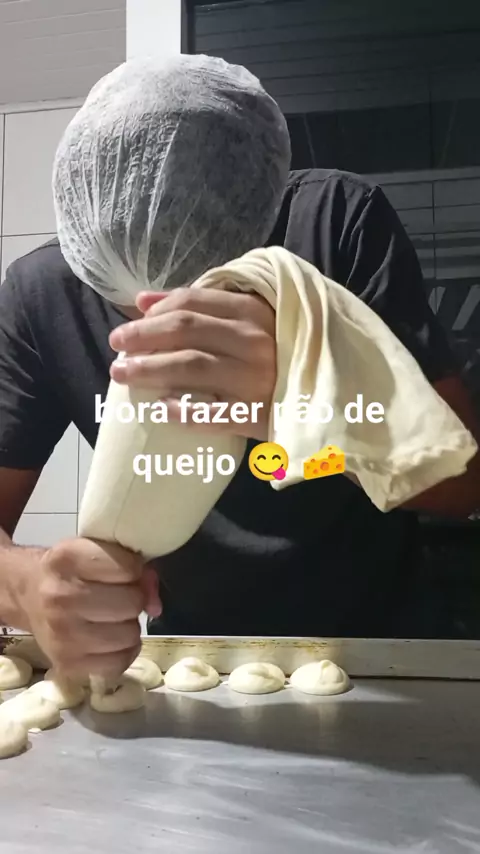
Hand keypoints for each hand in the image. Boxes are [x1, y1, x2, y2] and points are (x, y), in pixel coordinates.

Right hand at [20, 538, 161, 679]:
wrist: (27, 594)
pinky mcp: (66, 664)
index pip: (128, 567)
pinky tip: (111, 639)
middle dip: (133, 598)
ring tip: (112, 618)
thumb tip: (155, 605)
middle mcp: (60, 596)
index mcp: (68, 558)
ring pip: (130, 634)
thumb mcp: (96, 550)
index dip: (134, 569)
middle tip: (118, 597)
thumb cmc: (70, 569)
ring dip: (129, 626)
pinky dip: (123, 652)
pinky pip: (118, 663)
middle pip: (131, 602)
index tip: (123, 571)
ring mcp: (62, 634)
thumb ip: (134, 566)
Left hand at [108, 288, 275, 439]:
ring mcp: (257, 378)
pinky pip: (211, 414)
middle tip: (116, 348)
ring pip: (190, 366)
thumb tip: (142, 300)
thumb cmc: (278, 351)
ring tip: (122, 374)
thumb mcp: (247, 318)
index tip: (127, 328)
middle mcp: (254, 340)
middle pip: (184, 330)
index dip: (151, 314)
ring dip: (148, 369)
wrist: (325, 393)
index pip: (190, 301)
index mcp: (251, 310)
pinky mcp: (258, 414)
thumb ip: (198, 305)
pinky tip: (160, 408)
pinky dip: (182, 410)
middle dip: (141, 338)